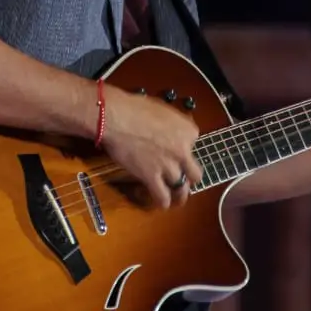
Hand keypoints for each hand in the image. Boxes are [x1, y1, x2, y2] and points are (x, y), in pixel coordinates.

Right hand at [101, 85, 202, 209]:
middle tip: (183, 177)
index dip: (183, 146)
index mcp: (188, 130)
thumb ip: (170, 122)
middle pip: (195, 172)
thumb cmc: (134, 107)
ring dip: (180, 194)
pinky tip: (162, 203)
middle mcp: (183, 150)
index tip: (174, 148)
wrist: (115, 117)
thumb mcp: (161, 108)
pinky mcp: (152, 177)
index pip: (194, 142)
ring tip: (178, 198)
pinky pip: (163, 196)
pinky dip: (163, 201)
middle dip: (189, 176)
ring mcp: (169, 166)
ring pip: (182, 188)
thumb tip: (166, 127)